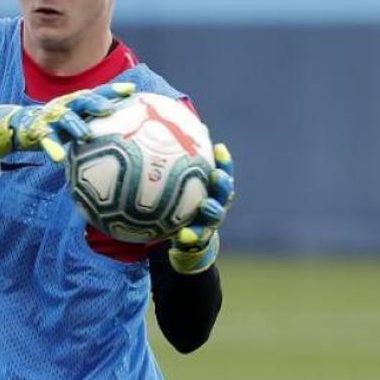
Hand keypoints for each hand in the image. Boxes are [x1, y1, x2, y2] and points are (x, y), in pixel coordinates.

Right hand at [0, 83, 134, 162]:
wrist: (21, 125)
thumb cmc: (59, 126)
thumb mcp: (78, 121)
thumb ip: (98, 124)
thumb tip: (130, 134)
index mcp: (78, 102)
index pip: (98, 93)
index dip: (114, 90)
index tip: (131, 90)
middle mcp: (66, 105)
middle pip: (83, 100)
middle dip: (96, 103)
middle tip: (109, 109)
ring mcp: (51, 117)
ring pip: (65, 119)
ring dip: (75, 126)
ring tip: (85, 135)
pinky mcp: (37, 130)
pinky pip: (46, 139)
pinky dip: (52, 147)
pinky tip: (58, 158)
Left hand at [169, 142, 233, 273]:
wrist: (186, 243)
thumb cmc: (180, 208)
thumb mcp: (179, 189)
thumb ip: (172, 169)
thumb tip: (155, 136)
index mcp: (212, 192)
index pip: (222, 173)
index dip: (224, 162)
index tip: (218, 147)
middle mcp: (215, 206)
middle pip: (224, 193)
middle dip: (222, 183)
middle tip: (216, 175)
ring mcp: (209, 224)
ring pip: (215, 216)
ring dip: (212, 211)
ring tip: (206, 206)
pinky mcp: (199, 241)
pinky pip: (195, 238)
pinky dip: (189, 237)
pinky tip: (182, 235)